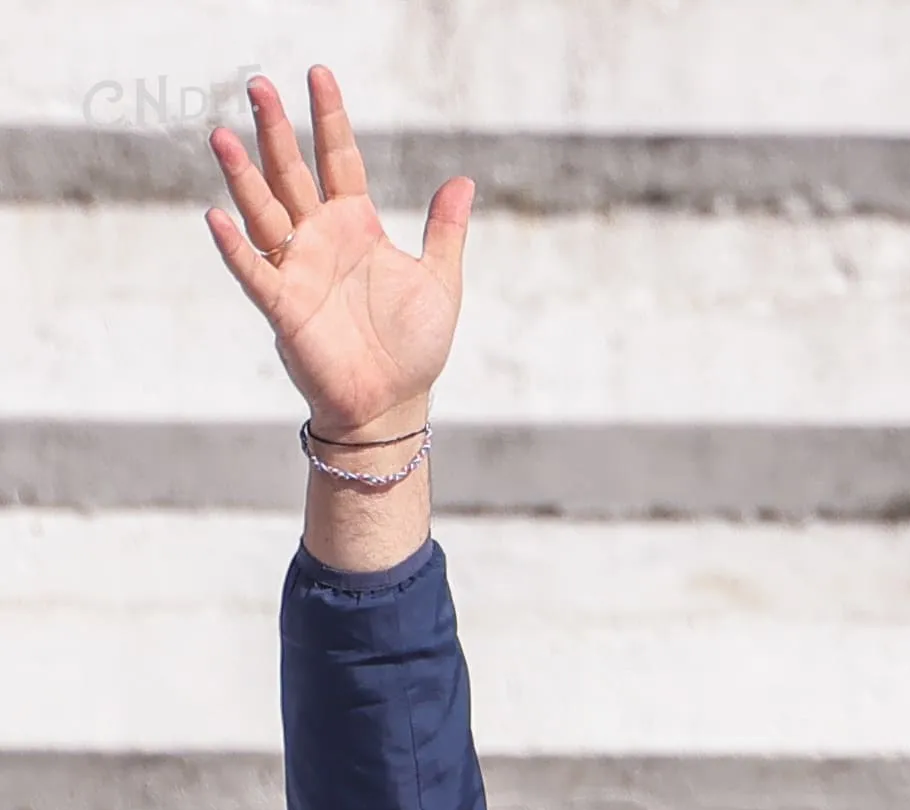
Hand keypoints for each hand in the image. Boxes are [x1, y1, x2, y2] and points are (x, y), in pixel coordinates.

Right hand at [204, 67, 472, 438]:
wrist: (393, 405)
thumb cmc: (413, 349)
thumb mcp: (441, 283)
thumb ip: (445, 232)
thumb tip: (463, 181)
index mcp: (356, 226)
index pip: (338, 158)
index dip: (329, 118)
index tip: (317, 74)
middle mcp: (320, 239)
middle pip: (291, 172)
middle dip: (274, 129)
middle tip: (258, 83)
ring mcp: (297, 270)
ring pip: (263, 211)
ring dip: (242, 176)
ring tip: (222, 135)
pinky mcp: (284, 308)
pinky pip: (254, 273)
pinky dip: (235, 248)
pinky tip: (216, 217)